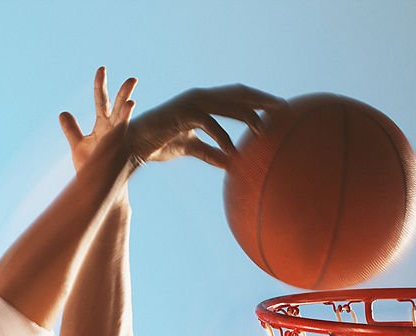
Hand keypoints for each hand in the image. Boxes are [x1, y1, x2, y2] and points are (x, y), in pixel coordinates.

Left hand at [59, 67, 136, 174]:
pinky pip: (120, 126)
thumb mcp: (78, 144)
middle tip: (131, 78)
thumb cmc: (90, 168)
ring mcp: (114, 136)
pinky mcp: (114, 143)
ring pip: (121, 114)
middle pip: (116, 105)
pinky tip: (131, 103)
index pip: (101, 101)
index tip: (102, 68)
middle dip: (122, 91)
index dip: (100, 85)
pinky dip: (124, 114)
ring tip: (132, 84)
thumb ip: (72, 128)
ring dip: (125, 100)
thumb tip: (63, 113)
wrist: (94, 187)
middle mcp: (111, 128)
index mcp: (103, 126)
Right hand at [127, 84, 284, 168]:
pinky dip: (222, 137)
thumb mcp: (190, 149)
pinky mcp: (182, 114)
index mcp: (203, 102)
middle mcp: (199, 97)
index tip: (277, 108)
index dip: (257, 99)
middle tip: (283, 108)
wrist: (132, 145)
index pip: (236, 95)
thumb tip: (232, 162)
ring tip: (264, 131)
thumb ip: (210, 152)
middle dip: (261, 100)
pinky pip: (209, 124)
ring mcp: (191, 103)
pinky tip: (233, 151)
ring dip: (247, 116)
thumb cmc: (159, 145)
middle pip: (238, 93)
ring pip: (226, 105)